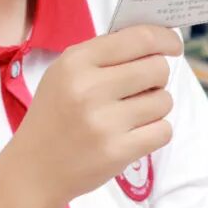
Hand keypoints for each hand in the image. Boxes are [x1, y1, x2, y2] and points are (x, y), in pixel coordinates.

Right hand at [10, 25, 182, 203]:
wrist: (34, 168)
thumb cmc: (54, 114)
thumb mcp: (64, 73)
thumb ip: (103, 54)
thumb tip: (154, 41)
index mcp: (76, 61)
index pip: (138, 39)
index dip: (165, 39)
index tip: (173, 45)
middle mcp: (89, 88)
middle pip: (157, 68)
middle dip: (158, 75)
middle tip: (145, 85)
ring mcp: (105, 122)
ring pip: (164, 100)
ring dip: (156, 105)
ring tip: (133, 113)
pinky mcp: (118, 151)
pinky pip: (164, 131)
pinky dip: (156, 131)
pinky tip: (135, 132)